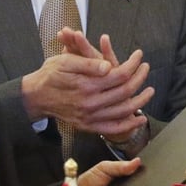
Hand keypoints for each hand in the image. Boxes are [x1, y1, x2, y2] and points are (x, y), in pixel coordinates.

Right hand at [21, 27, 154, 137]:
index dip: (133, 64)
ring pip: (123, 111)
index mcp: (86, 86)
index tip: (139, 56)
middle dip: (139, 78)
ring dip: (140, 101)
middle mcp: (90, 104)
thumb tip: (108, 66)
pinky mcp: (88, 126)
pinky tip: (139, 118)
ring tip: (150, 90)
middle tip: (146, 68)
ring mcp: (89, 117)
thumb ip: (88, 64)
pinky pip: (112, 129)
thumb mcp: (65, 62)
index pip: (119, 75)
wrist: (35, 97)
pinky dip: (128, 125)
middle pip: (125, 92)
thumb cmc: (50, 75)